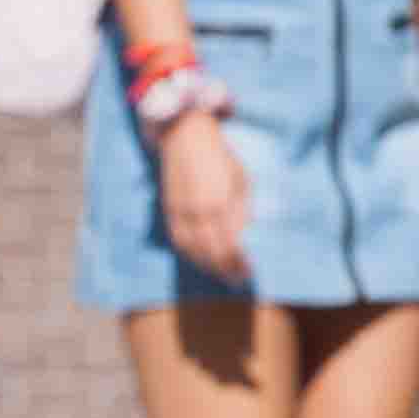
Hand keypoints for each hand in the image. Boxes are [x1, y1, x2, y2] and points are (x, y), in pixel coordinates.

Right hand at [157, 109, 252, 285]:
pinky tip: (199, 259)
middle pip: (211, 251)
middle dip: (225, 269)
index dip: (239, 261)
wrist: (185, 137)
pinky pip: (178, 239)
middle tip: (236, 280)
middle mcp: (198, 211)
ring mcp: (181, 211)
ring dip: (207, 265)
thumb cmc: (220, 157)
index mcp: (220, 202)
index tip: (249, 272)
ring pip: (192, 249)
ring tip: (220, 274)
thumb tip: (242, 235)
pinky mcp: (169, 209)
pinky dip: (189, 253)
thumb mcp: (240, 179)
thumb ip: (241, 209)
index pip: (230, 243)